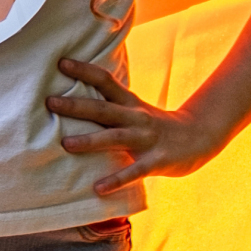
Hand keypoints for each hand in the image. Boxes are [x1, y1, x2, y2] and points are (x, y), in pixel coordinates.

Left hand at [48, 59, 221, 191]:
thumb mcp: (134, 110)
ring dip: (90, 141)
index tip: (61, 63)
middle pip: (103, 109)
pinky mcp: (156, 161)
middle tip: (49, 102)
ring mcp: (146, 139)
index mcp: (129, 104)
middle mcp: (136, 118)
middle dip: (76, 105)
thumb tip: (70, 100)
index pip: (105, 82)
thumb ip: (107, 106)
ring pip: (115, 138)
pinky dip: (116, 180)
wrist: (201, 138)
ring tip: (65, 144)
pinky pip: (134, 172)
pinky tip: (98, 188)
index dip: (84, 71)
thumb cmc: (155, 126)